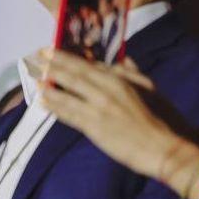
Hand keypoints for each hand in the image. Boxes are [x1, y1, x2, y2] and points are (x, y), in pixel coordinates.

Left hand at [38, 49, 198, 184]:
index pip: (89, 65)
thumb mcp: (149, 88)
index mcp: (121, 79)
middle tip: (35, 57)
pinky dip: (54, 107)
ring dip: (48, 85)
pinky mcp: (94, 126)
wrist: (165, 147)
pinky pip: (69, 114)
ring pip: (67, 93)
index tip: (51, 51)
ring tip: (33, 78)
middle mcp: (107, 90)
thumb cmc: (162, 118)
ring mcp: (98, 108)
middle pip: (74, 74)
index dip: (67, 57)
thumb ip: (132, 73)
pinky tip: (42, 101)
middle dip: (53, 65)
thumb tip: (122, 59)